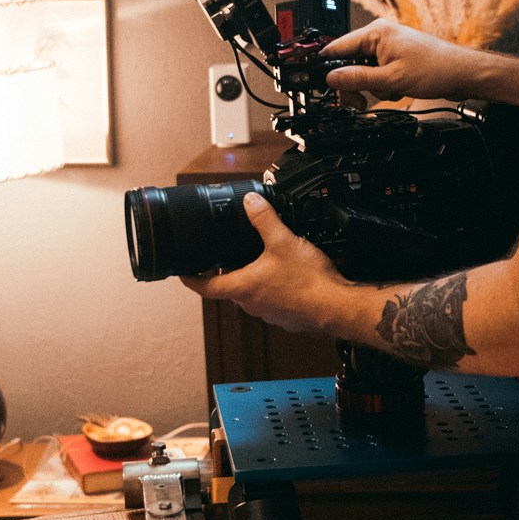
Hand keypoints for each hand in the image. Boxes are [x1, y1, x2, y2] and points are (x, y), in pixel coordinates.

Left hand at [183, 192, 348, 334]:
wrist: (336, 305)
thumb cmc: (308, 281)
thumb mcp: (282, 241)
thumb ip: (264, 219)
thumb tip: (250, 202)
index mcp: (242, 287)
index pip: (205, 287)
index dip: (190, 278)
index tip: (183, 272)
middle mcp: (251, 304)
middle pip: (229, 288)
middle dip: (228, 273)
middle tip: (228, 256)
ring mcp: (268, 313)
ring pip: (252, 295)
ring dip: (253, 281)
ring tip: (263, 262)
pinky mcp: (286, 317)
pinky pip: (272, 301)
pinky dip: (274, 289)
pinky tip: (288, 276)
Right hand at [324, 18, 486, 103]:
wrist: (462, 74)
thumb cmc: (436, 69)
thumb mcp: (391, 79)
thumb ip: (358, 79)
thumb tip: (332, 78)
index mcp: (376, 33)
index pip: (338, 47)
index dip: (328, 66)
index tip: (319, 84)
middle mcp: (380, 37)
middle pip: (349, 62)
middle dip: (353, 84)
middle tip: (358, 101)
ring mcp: (388, 49)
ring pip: (363, 72)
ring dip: (371, 87)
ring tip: (388, 92)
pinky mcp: (396, 60)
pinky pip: (377, 75)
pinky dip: (382, 87)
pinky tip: (396, 91)